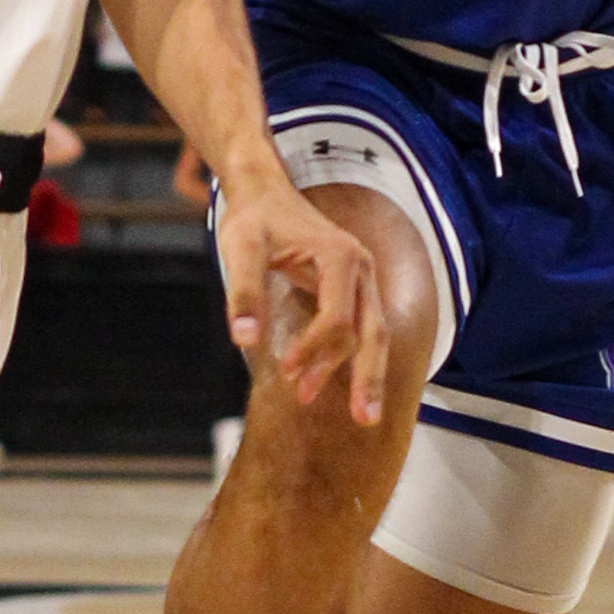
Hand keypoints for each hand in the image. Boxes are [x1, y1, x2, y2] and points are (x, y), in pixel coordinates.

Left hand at [213, 159, 387, 423]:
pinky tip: (335, 383)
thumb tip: (245, 338)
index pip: (338, 318)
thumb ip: (243, 292)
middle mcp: (361, 268)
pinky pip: (362, 328)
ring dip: (356, 372)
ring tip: (343, 411)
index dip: (314, 350)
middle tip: (365, 420)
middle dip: (369, 378)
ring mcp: (363, 278)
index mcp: (341, 258)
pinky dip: (352, 357)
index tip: (287, 372)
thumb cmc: (252, 220)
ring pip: (371, 334)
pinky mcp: (355, 288)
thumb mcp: (240, 249)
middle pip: (373, 332)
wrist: (263, 192)